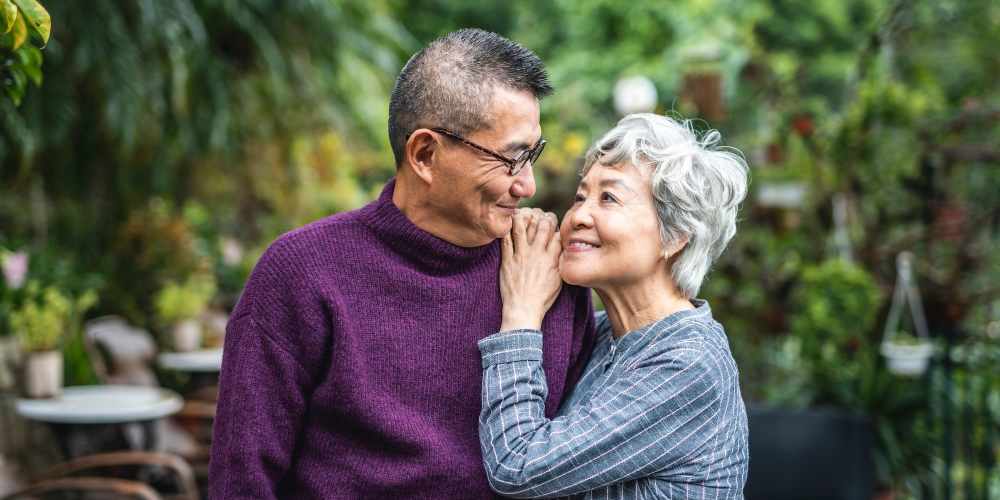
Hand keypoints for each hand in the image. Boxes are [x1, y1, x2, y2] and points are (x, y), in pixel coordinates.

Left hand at [500, 208, 562, 330]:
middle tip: (539, 215)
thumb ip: (561, 261)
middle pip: (541, 226)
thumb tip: (563, 248)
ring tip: (523, 214)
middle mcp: (537, 254)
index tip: (551, 222)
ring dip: (523, 217)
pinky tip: (507, 223)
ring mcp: (521, 256)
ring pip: (522, 228)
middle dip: (542, 216)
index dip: (555, 224)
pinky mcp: (507, 261)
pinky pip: (505, 240)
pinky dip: (506, 229)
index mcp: (552, 259)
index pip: (556, 233)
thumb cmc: (542, 298)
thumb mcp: (559, 280)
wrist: (523, 310)